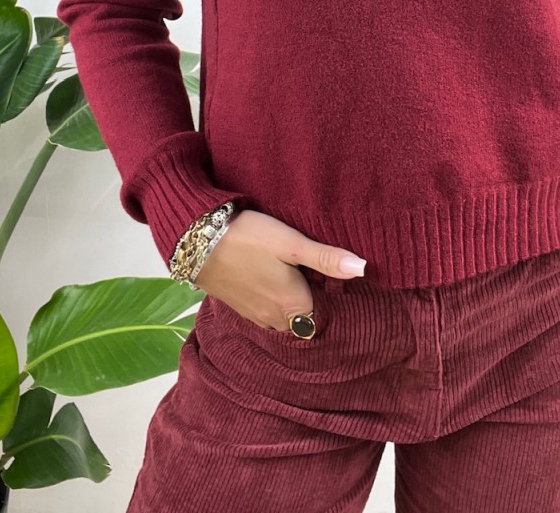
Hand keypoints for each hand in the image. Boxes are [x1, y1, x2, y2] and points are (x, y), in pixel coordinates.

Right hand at [193, 209, 366, 331]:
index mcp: (294, 307)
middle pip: (305, 319)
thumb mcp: (291, 243)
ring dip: (291, 303)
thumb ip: (326, 258)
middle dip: (312, 302)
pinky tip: (269, 277)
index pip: (325, 315)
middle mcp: (275, 320)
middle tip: (313, 274)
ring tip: (293, 275)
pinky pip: (265, 312)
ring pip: (284, 318)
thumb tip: (364, 269)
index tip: (331, 278)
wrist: (196, 241)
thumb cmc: (248, 239)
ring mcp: (255, 316)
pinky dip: (272, 300)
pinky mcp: (239, 308)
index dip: (330, 297)